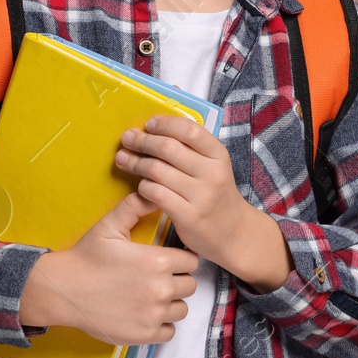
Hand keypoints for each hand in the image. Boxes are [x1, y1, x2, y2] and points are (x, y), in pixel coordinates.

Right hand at [22, 191, 200, 345]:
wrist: (63, 290)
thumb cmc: (87, 256)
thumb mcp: (110, 225)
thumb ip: (135, 207)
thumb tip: (154, 193)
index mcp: (158, 260)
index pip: (191, 261)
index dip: (179, 259)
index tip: (166, 261)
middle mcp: (161, 288)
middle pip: (189, 285)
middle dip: (177, 280)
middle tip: (156, 279)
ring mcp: (154, 314)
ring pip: (182, 309)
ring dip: (171, 303)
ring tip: (151, 296)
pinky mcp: (145, 335)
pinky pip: (170, 331)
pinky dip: (161, 324)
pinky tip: (146, 314)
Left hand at [114, 115, 252, 266]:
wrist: (233, 233)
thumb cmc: (216, 195)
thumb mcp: (214, 167)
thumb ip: (191, 150)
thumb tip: (153, 130)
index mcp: (219, 155)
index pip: (189, 130)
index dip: (165, 124)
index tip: (149, 124)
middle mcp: (212, 173)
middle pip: (168, 148)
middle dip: (142, 141)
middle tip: (127, 139)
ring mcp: (201, 196)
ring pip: (157, 170)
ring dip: (136, 163)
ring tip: (123, 159)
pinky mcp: (188, 216)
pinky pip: (155, 193)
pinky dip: (142, 186)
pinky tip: (140, 186)